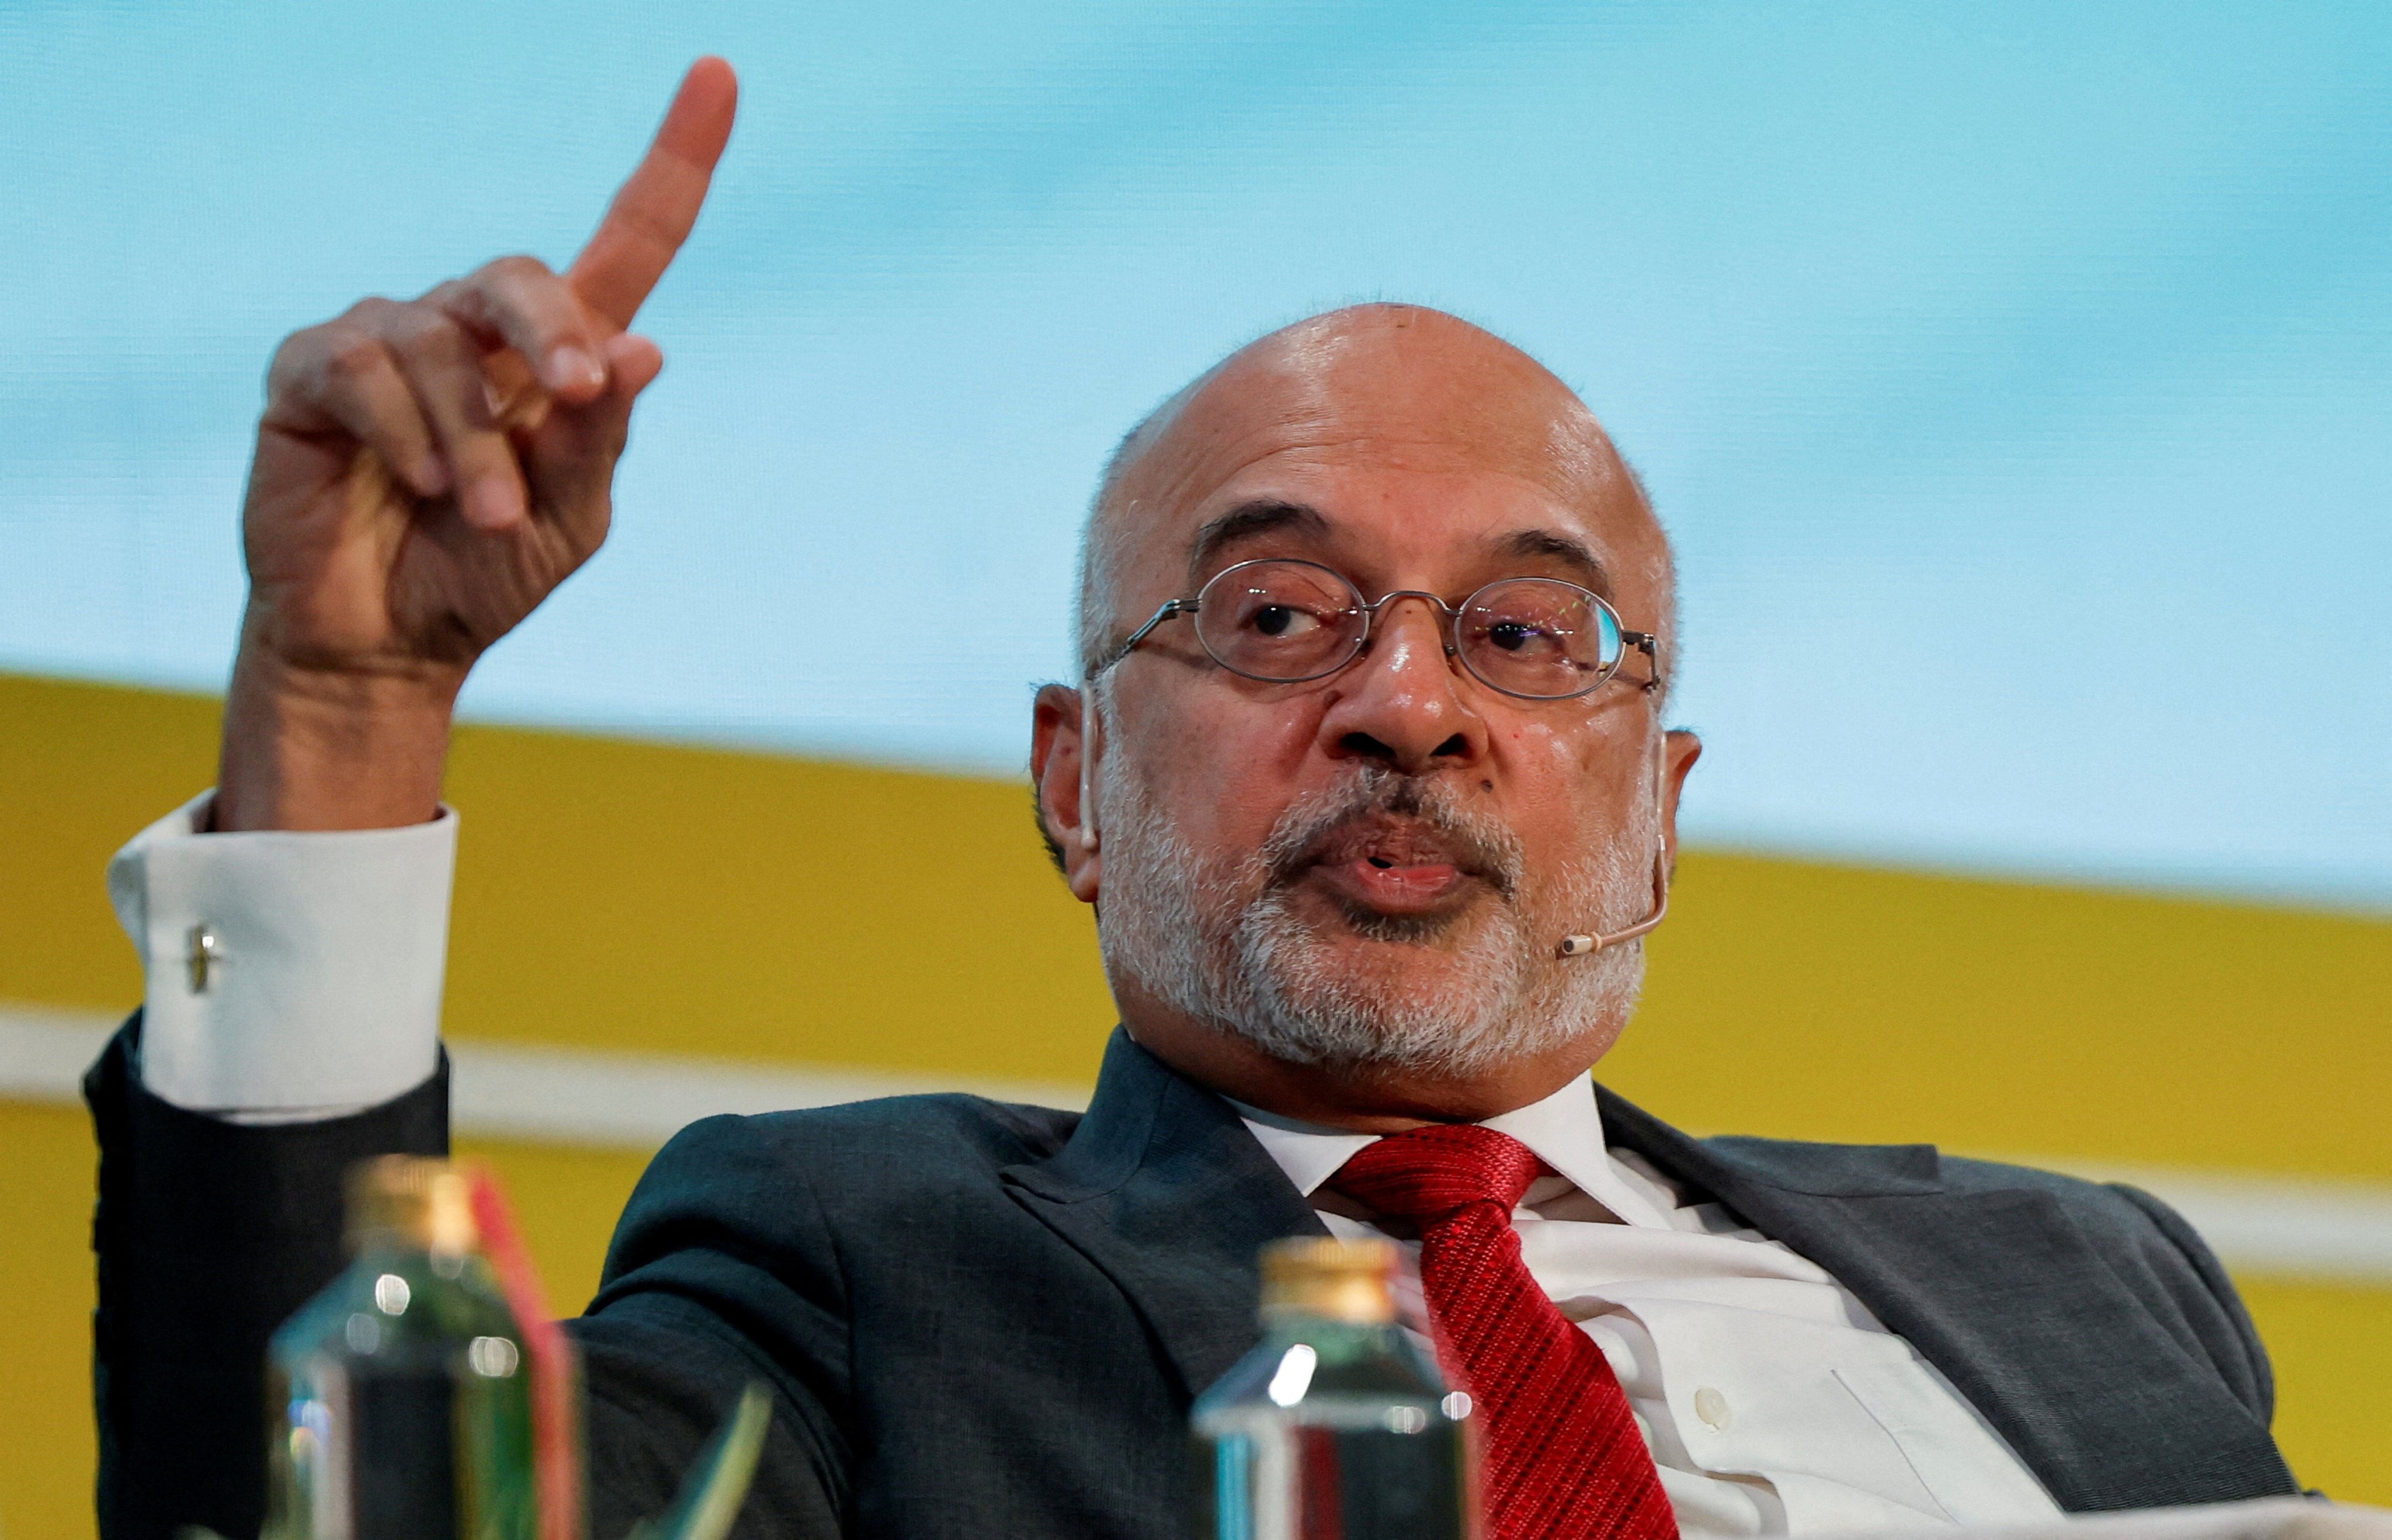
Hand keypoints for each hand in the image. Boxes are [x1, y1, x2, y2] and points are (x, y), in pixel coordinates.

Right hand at [216, 59, 737, 829]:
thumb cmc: (487, 574)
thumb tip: (643, 349)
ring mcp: (391, 338)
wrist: (390, 642)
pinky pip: (365, 367)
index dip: (675, 158)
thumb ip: (601, 439)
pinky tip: (418, 484)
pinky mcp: (314, 369)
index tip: (718, 73)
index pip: (629, 236)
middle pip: (524, 276)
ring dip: (476, 440)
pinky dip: (405, 430)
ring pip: (443, 343)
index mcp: (561, 356)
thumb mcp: (570, 518)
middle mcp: (476, 328)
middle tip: (575, 398)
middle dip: (554, 335)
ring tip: (481, 511)